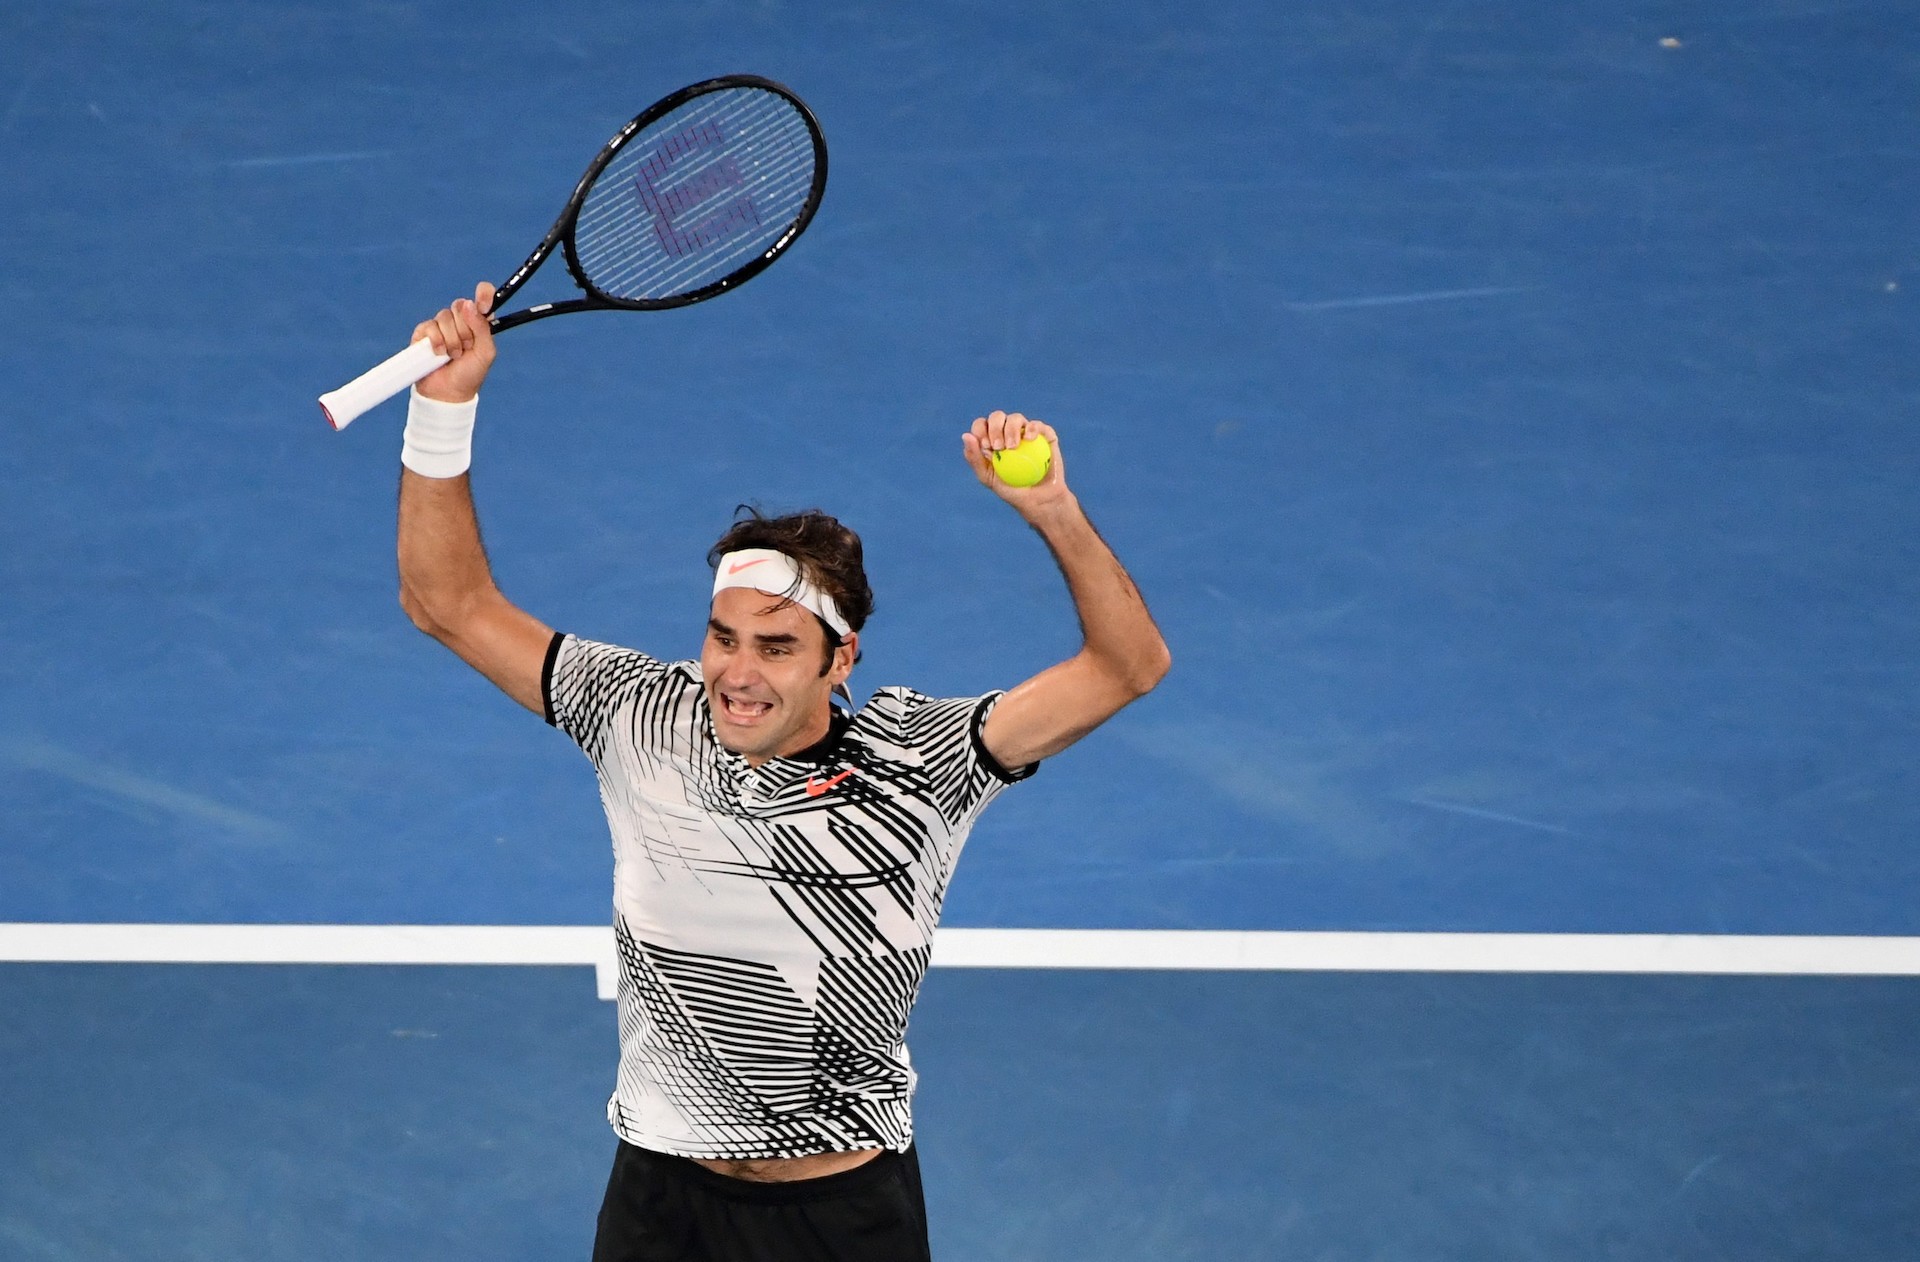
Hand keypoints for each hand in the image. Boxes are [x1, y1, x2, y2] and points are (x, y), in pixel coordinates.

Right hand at [412, 282, 496, 402]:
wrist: (448, 392)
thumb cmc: (469, 374)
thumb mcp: (485, 352)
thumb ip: (482, 328)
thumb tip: (469, 304)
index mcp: (478, 323)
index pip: (482, 298)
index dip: (484, 294)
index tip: (484, 303)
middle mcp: (460, 321)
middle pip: (460, 306)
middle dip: (465, 329)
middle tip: (467, 347)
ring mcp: (441, 326)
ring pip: (445, 317)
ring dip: (451, 340)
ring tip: (453, 356)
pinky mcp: (424, 333)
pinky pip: (429, 326)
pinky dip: (436, 341)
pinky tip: (439, 354)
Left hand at [961, 410, 1072, 517]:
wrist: (1038, 500)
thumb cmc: (1010, 490)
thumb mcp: (987, 478)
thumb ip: (974, 457)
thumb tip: (965, 435)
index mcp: (991, 438)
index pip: (981, 425)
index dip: (980, 430)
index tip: (986, 446)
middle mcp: (1008, 431)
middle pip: (997, 416)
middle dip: (995, 428)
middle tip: (998, 447)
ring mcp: (1026, 431)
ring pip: (1016, 418)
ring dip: (1011, 429)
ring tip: (1013, 447)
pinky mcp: (1045, 435)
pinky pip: (1037, 425)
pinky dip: (1032, 428)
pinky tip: (1029, 439)